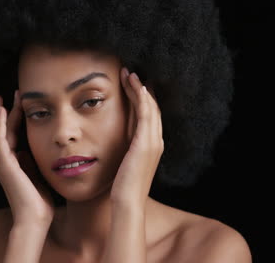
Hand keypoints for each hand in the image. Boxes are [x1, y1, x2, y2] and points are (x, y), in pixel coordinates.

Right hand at [0, 91, 54, 223]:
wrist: (35, 218)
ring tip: (1, 99)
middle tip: (11, 95)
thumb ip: (29, 164)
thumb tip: (26, 152)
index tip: (19, 105)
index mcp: (11, 164)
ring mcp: (2, 164)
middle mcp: (4, 162)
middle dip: (3, 113)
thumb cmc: (38, 202)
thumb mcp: (35, 176)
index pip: (9, 136)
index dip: (12, 119)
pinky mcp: (5, 166)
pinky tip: (1, 111)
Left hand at [110, 68, 163, 207]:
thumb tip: (118, 140)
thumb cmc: (122, 185)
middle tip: (129, 73)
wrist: (127, 202)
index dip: (141, 97)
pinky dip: (141, 97)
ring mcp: (153, 141)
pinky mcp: (145, 142)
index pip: (149, 115)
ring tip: (129, 74)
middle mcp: (156, 140)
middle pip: (151, 106)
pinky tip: (135, 85)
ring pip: (150, 106)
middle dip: (141, 88)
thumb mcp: (125, 162)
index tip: (130, 84)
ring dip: (139, 88)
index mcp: (152, 145)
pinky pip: (145, 113)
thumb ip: (125, 148)